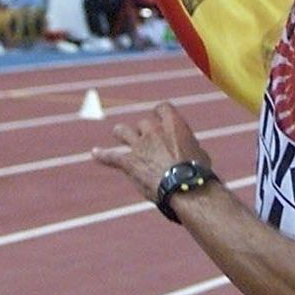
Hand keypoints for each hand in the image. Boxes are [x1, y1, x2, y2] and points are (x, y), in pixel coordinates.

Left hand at [91, 101, 211, 201]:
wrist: (184, 187)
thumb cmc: (197, 173)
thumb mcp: (199, 153)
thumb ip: (188, 146)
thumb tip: (188, 151)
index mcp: (173, 124)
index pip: (162, 108)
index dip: (160, 113)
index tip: (161, 119)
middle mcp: (154, 130)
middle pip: (143, 123)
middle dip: (145, 131)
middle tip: (148, 142)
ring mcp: (140, 145)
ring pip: (122, 131)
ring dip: (121, 133)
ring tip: (119, 134)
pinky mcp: (129, 162)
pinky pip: (111, 156)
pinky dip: (102, 155)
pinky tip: (94, 153)